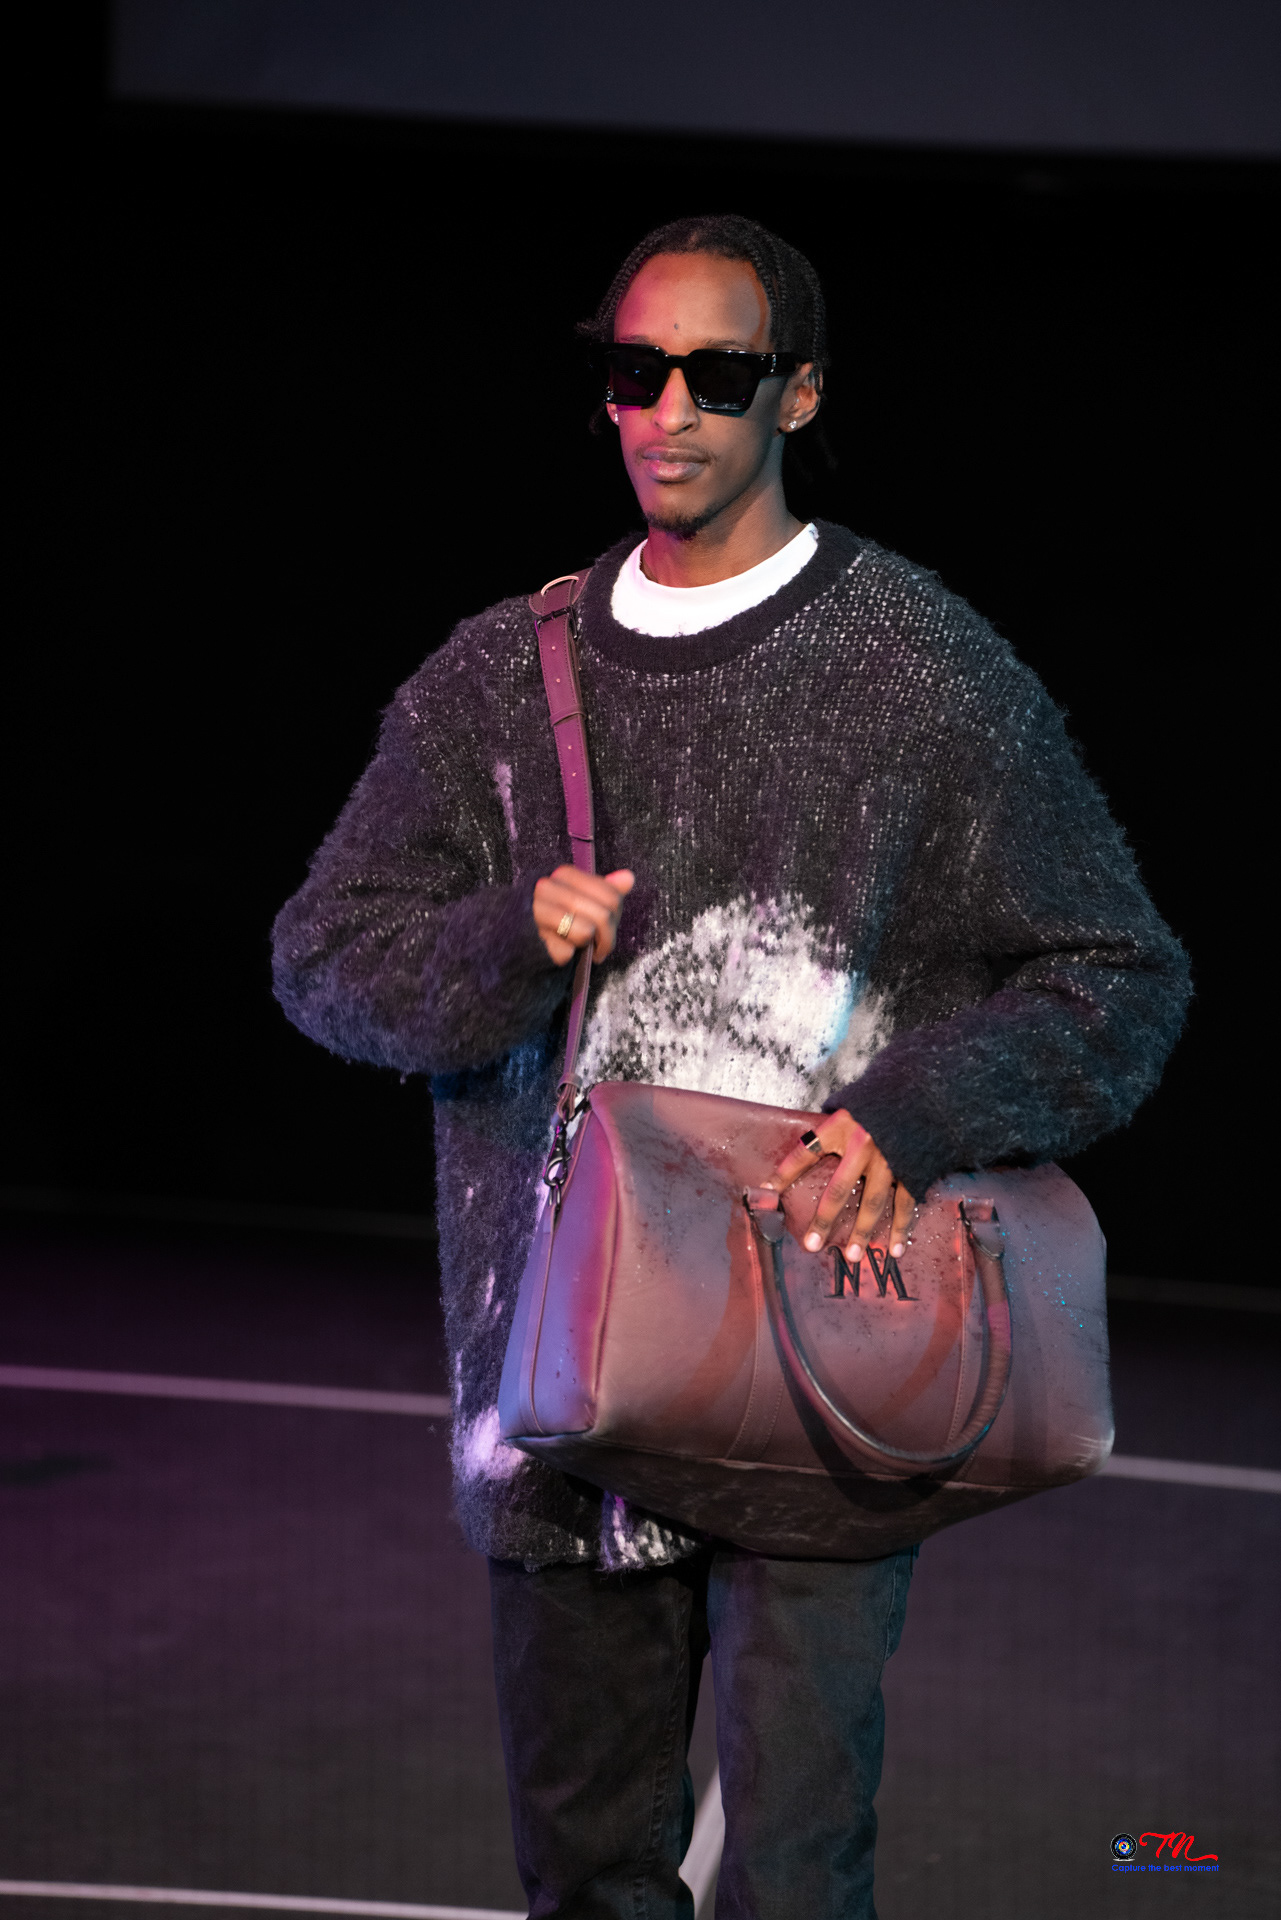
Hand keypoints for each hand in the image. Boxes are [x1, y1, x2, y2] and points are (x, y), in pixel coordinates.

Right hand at [534, 867, 634, 965]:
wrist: (519, 936)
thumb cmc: (559, 916)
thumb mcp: (584, 900)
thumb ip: (606, 890)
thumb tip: (628, 877)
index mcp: (565, 874)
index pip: (611, 896)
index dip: (616, 917)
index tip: (609, 929)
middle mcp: (548, 888)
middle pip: (603, 915)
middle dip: (607, 938)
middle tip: (600, 949)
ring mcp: (537, 912)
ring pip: (586, 932)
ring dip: (587, 947)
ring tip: (579, 946)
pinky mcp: (533, 937)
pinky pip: (567, 952)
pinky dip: (568, 957)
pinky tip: (561, 951)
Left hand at [768, 1109, 915, 1261]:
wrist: (923, 1091)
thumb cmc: (880, 1099)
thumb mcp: (849, 1104)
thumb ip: (832, 1127)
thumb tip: (811, 1143)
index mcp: (842, 1127)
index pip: (806, 1152)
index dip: (785, 1172)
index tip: (767, 1190)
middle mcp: (863, 1145)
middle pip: (839, 1190)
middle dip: (824, 1220)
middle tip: (812, 1246)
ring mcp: (889, 1160)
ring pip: (873, 1203)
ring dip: (862, 1232)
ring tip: (852, 1256)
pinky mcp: (913, 1170)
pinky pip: (905, 1204)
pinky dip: (902, 1228)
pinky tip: (895, 1249)